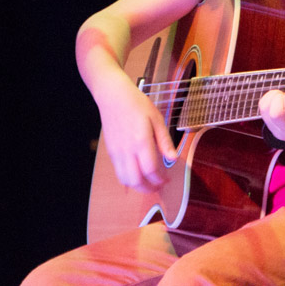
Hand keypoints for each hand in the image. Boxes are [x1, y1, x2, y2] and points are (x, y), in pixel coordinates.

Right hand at [96, 70, 178, 193]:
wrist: (113, 96)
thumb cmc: (136, 104)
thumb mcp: (156, 118)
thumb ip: (164, 141)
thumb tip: (173, 158)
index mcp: (141, 141)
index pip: (150, 170)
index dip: (160, 179)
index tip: (166, 180)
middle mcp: (127, 150)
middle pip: (136, 180)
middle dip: (149, 188)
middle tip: (159, 186)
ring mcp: (116, 152)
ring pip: (125, 179)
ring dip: (137, 186)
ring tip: (149, 184)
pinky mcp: (111, 152)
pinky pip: (118, 172)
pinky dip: (128, 179)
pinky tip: (137, 174)